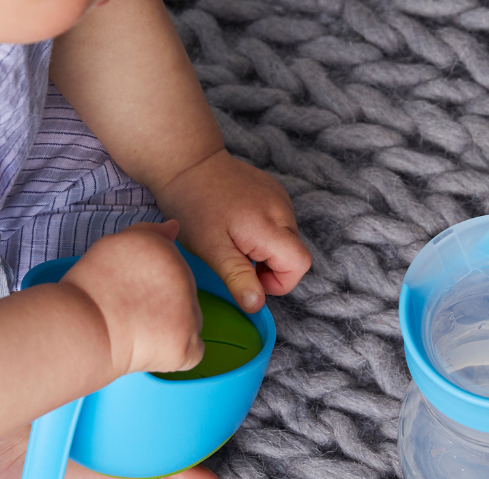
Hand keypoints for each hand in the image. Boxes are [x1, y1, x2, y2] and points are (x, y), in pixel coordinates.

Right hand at [60, 221, 202, 376]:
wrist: (82, 327)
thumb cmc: (90, 289)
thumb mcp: (114, 245)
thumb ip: (148, 233)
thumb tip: (174, 227)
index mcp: (167, 252)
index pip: (174, 269)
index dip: (151, 285)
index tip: (129, 291)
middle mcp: (185, 277)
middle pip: (184, 294)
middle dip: (163, 304)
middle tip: (130, 311)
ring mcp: (190, 313)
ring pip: (191, 321)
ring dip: (172, 327)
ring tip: (138, 331)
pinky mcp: (187, 345)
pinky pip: (193, 350)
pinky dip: (176, 353)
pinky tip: (151, 349)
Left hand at [155, 150, 311, 312]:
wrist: (188, 163)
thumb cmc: (195, 206)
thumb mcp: (212, 250)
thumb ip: (238, 278)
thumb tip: (256, 305)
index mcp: (270, 226)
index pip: (300, 265)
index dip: (279, 281)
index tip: (250, 277)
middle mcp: (283, 209)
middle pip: (295, 253)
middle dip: (270, 266)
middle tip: (235, 257)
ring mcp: (281, 197)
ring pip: (287, 239)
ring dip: (266, 249)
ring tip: (234, 239)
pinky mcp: (275, 191)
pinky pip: (279, 222)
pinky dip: (263, 232)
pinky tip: (238, 224)